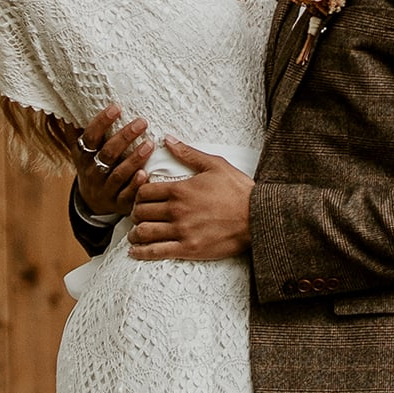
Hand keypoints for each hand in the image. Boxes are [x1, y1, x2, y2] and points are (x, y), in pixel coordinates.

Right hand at [61, 104, 152, 221]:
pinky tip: (145, 174)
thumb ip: (76, 128)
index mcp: (82, 155)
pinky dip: (135, 185)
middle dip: (125, 137)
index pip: (90, 136)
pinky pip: (126, 195)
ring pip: (118, 174)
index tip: (116, 107)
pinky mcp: (118, 203)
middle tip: (142, 122)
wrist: (93, 201)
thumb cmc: (91, 165)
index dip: (102, 122)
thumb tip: (70, 98)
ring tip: (150, 144)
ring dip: (134, 159)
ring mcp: (105, 188)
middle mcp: (92, 172)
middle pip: (107, 153)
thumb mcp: (80, 149)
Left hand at [129, 139, 253, 261]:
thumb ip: (188, 153)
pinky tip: (135, 252)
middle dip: (136, 213)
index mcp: (180, 189)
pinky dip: (141, 252)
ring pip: (144, 232)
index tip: (142, 198)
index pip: (144, 191)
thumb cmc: (239, 190)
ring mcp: (181, 231)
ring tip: (135, 234)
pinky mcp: (188, 248)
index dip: (139, 195)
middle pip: (140, 212)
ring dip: (135, 233)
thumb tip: (167, 139)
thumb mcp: (215, 165)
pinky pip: (156, 252)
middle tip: (139, 216)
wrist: (258, 217)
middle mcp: (176, 210)